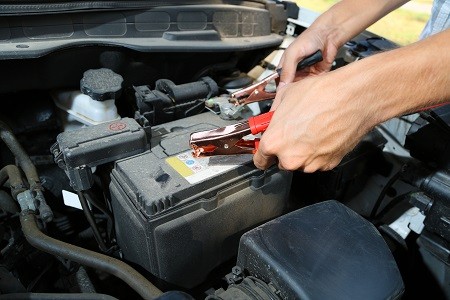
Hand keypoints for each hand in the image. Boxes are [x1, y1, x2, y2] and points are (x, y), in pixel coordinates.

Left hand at [254, 69, 376, 171]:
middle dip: (285, 149)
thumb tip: (272, 117)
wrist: (353, 97)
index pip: (259, 160)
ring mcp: (310, 163)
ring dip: (302, 151)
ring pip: (300, 162)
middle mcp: (291, 158)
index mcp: (274, 142)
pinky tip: (323, 134)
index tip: (265, 150)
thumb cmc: (322, 94)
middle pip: (281, 162)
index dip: (262, 153)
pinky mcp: (328, 164)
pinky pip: (317, 161)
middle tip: (294, 131)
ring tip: (312, 129)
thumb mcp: (286, 96)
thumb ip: (274, 113)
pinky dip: (318, 152)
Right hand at [273, 27, 338, 109]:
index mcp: (286, 66)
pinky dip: (312, 89)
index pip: (280, 82)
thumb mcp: (293, 53)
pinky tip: (311, 91)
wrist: (328, 35)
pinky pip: (313, 86)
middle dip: (291, 94)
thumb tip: (282, 85)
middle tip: (291, 102)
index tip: (280, 100)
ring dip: (302, 92)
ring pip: (302, 89)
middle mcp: (295, 72)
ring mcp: (306, 75)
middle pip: (291, 88)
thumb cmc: (310, 38)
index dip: (280, 91)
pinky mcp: (317, 76)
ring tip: (302, 97)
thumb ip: (287, 69)